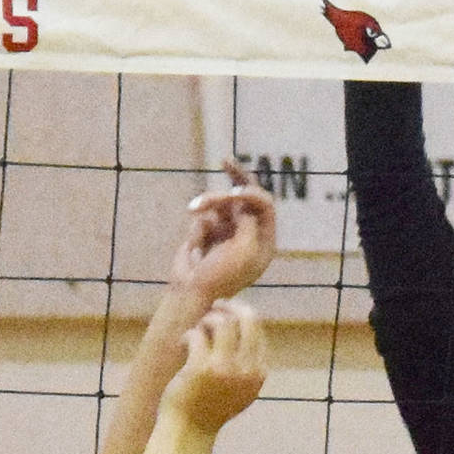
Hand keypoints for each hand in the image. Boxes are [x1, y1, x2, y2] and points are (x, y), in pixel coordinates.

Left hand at [164, 300, 267, 434]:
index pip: (257, 329)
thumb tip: (242, 321)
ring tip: (197, 331)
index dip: (240, 315)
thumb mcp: (238, 388)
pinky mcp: (200, 368)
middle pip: (247, 318)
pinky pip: (197, 335)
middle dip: (229, 306)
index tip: (224, 314)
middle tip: (213, 307)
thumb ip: (246, 363)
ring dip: (207, 320)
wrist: (188, 433)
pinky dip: (189, 335)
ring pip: (222, 322)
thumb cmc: (208, 408)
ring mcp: (224, 368)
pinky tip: (183, 344)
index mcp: (258, 373)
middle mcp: (246, 369)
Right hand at [171, 162, 276, 301]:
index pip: (264, 206)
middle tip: (226, 160)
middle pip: (247, 197)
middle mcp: (249, 235)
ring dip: (208, 203)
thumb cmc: (219, 276)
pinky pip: (204, 216)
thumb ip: (249, 221)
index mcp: (264, 242)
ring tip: (193, 208)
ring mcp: (228, 233)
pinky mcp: (208, 234)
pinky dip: (198, 226)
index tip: (235, 192)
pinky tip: (195, 248)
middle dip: (236, 178)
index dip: (251, 194)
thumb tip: (242, 203)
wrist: (189, 294)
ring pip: (221, 204)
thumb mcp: (244, 249)